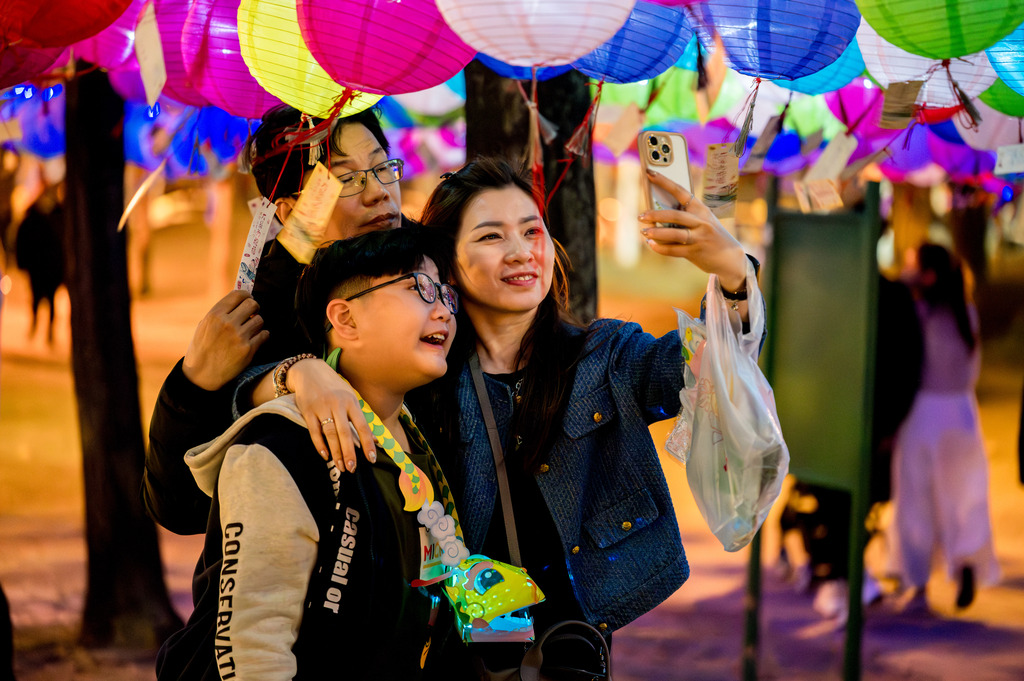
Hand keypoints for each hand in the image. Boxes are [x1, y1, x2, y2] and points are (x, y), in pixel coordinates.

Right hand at [182, 290, 269, 390]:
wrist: (202, 375)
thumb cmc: (202, 348)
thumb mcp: (205, 326)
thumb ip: (221, 313)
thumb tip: (241, 300)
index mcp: (215, 315)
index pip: (238, 294)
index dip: (246, 295)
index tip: (248, 299)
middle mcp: (227, 323)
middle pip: (253, 304)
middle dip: (254, 308)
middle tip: (252, 314)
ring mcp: (239, 336)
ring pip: (260, 320)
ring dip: (257, 324)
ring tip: (250, 329)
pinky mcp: (248, 350)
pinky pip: (264, 335)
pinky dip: (262, 336)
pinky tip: (256, 339)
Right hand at [287, 359, 377, 472]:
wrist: (309, 371)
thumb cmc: (334, 387)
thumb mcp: (350, 396)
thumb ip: (360, 416)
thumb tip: (374, 439)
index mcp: (351, 401)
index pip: (362, 425)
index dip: (368, 443)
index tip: (372, 459)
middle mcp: (337, 404)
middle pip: (345, 433)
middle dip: (349, 452)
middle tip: (353, 468)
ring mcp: (321, 407)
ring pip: (330, 434)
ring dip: (336, 452)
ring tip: (340, 466)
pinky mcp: (307, 411)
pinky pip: (314, 431)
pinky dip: (319, 444)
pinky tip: (325, 455)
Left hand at [638, 169, 747, 292]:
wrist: (730, 257)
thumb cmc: (710, 235)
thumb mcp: (702, 221)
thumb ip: (684, 217)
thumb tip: (656, 214)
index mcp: (701, 209)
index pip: (681, 191)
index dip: (664, 182)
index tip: (650, 173)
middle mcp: (702, 222)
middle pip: (675, 215)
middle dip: (656, 215)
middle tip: (641, 216)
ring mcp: (700, 238)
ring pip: (674, 234)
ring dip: (656, 233)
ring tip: (644, 231)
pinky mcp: (696, 252)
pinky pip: (674, 250)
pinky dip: (661, 248)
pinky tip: (652, 246)